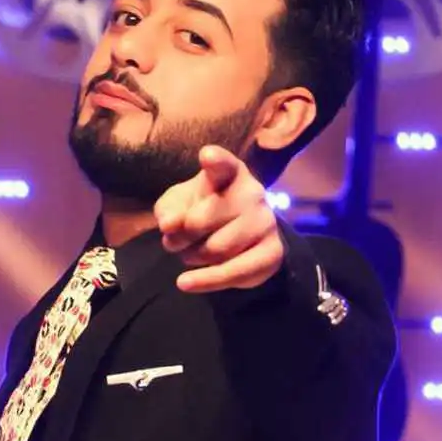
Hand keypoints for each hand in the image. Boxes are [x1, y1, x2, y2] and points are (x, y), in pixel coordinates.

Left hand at [154, 145, 283, 293]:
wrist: (238, 241)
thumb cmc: (201, 213)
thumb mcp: (177, 206)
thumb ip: (169, 211)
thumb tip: (170, 226)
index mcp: (230, 173)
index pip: (223, 165)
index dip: (215, 161)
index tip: (206, 157)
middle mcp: (253, 193)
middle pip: (200, 220)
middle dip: (179, 236)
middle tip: (174, 241)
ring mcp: (266, 222)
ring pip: (215, 249)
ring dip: (192, 257)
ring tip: (192, 253)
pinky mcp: (272, 252)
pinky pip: (232, 272)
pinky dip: (204, 280)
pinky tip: (185, 283)